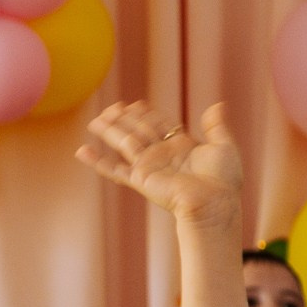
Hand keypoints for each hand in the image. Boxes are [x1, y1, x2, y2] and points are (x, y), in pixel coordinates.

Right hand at [76, 102, 241, 232]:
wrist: (214, 202)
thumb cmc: (223, 180)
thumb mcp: (224, 146)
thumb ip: (216, 126)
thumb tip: (216, 105)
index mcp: (180, 146)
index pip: (158, 125)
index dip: (146, 114)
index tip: (134, 104)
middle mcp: (161, 155)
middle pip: (138, 131)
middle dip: (124, 119)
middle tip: (111, 108)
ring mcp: (149, 166)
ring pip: (124, 143)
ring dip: (110, 131)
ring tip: (95, 120)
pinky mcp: (139, 179)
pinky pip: (114, 169)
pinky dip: (97, 161)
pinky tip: (82, 151)